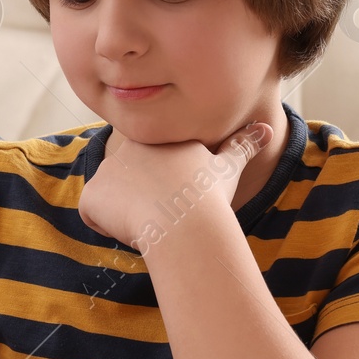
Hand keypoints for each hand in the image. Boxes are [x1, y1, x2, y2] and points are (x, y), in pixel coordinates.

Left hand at [79, 120, 271, 249]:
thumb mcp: (228, 167)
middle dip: (141, 198)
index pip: (148, 163)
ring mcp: (104, 170)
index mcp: (155, 137)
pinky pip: (92, 215)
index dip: (160, 184)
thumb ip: (242, 146)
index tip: (175, 196)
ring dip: (124, 212)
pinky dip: (106, 226)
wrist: (186, 223)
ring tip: (151, 220)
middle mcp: (124, 147)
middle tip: (166, 212)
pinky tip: (132, 229)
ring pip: (110, 198)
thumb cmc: (209, 197)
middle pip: (128, 181)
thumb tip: (268, 129)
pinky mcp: (90, 196)